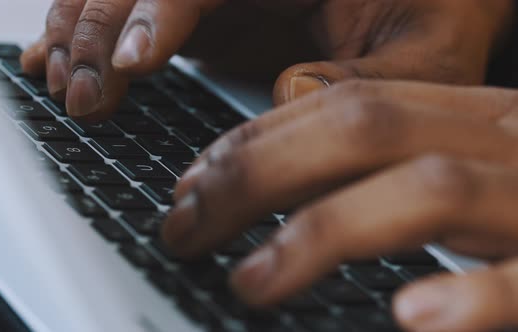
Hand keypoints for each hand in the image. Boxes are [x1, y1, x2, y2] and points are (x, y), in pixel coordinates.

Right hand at [19, 0, 512, 119]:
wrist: (422, 1)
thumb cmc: (432, 14)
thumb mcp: (429, 49)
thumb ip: (371, 76)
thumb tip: (289, 92)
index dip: (155, 8)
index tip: (128, 66)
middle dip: (99, 30)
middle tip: (83, 95)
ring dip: (77, 28)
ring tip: (58, 79)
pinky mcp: (199, 6)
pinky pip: (128, 7)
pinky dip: (84, 30)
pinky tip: (57, 55)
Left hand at [162, 80, 517, 331]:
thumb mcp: (463, 166)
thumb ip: (386, 167)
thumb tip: (286, 188)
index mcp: (469, 116)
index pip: (341, 104)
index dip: (254, 141)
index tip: (191, 185)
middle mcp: (504, 141)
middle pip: (363, 128)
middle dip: (256, 175)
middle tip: (184, 228)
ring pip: (426, 189)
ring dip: (323, 233)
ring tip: (248, 281)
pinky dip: (476, 297)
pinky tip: (411, 316)